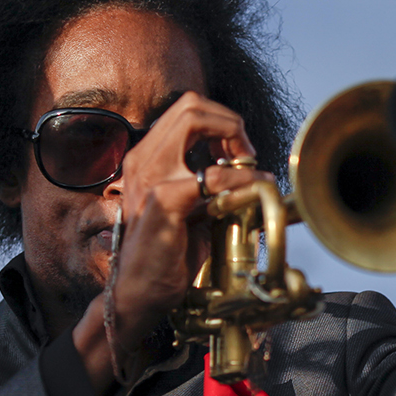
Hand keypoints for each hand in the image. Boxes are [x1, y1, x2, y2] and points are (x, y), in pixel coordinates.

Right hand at [108, 92, 268, 343]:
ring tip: (251, 165)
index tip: (240, 149)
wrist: (139, 291)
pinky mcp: (164, 199)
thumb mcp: (188, 207)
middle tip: (246, 151)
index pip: (185, 110)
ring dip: (234, 139)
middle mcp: (143, 159)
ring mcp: (150, 176)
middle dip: (229, 121)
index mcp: (146, 158)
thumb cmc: (165, 254)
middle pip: (191, 104)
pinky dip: (242, 177)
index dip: (220, 120)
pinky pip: (213, 175)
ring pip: (196, 122)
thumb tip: (242, 165)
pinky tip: (257, 187)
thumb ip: (206, 181)